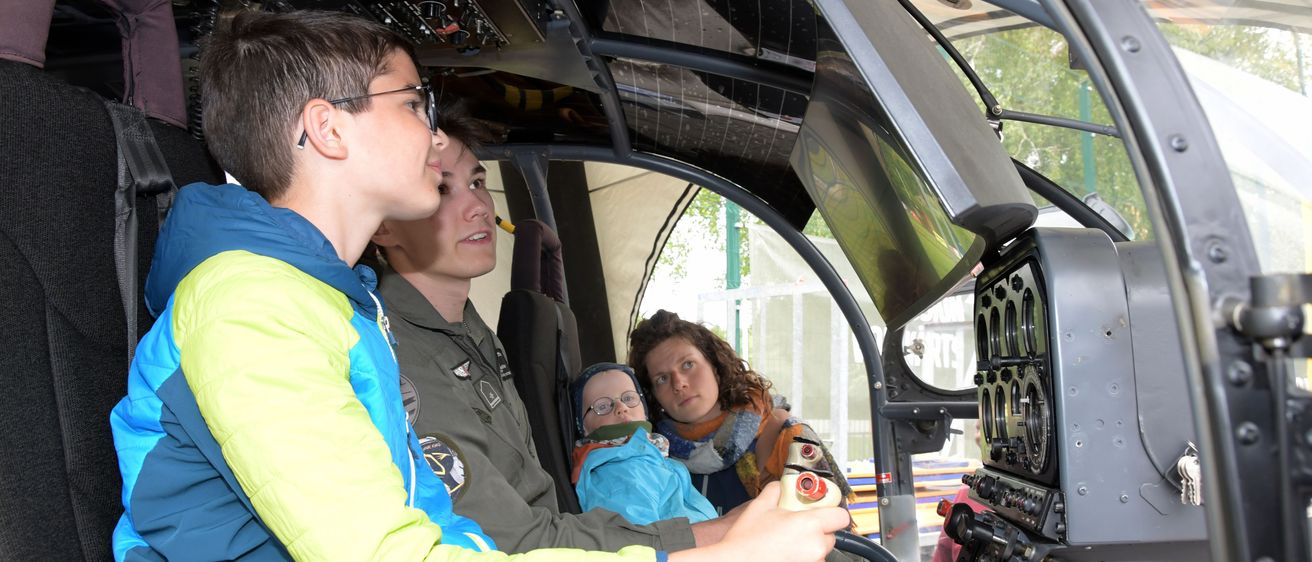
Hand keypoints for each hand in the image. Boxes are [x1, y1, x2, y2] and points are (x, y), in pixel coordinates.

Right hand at [671, 482, 849, 561]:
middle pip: (830, 535)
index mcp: (810, 525)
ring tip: (787, 542)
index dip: (833, 512)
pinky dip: (802, 556)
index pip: (841, 517)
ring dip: (809, 545)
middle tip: (797, 527)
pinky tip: (785, 553)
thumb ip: (776, 490)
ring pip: (819, 550)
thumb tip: (781, 485)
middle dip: (817, 530)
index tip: (825, 510)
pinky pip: (810, 560)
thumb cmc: (746, 540)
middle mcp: (816, 546)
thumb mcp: (759, 506)